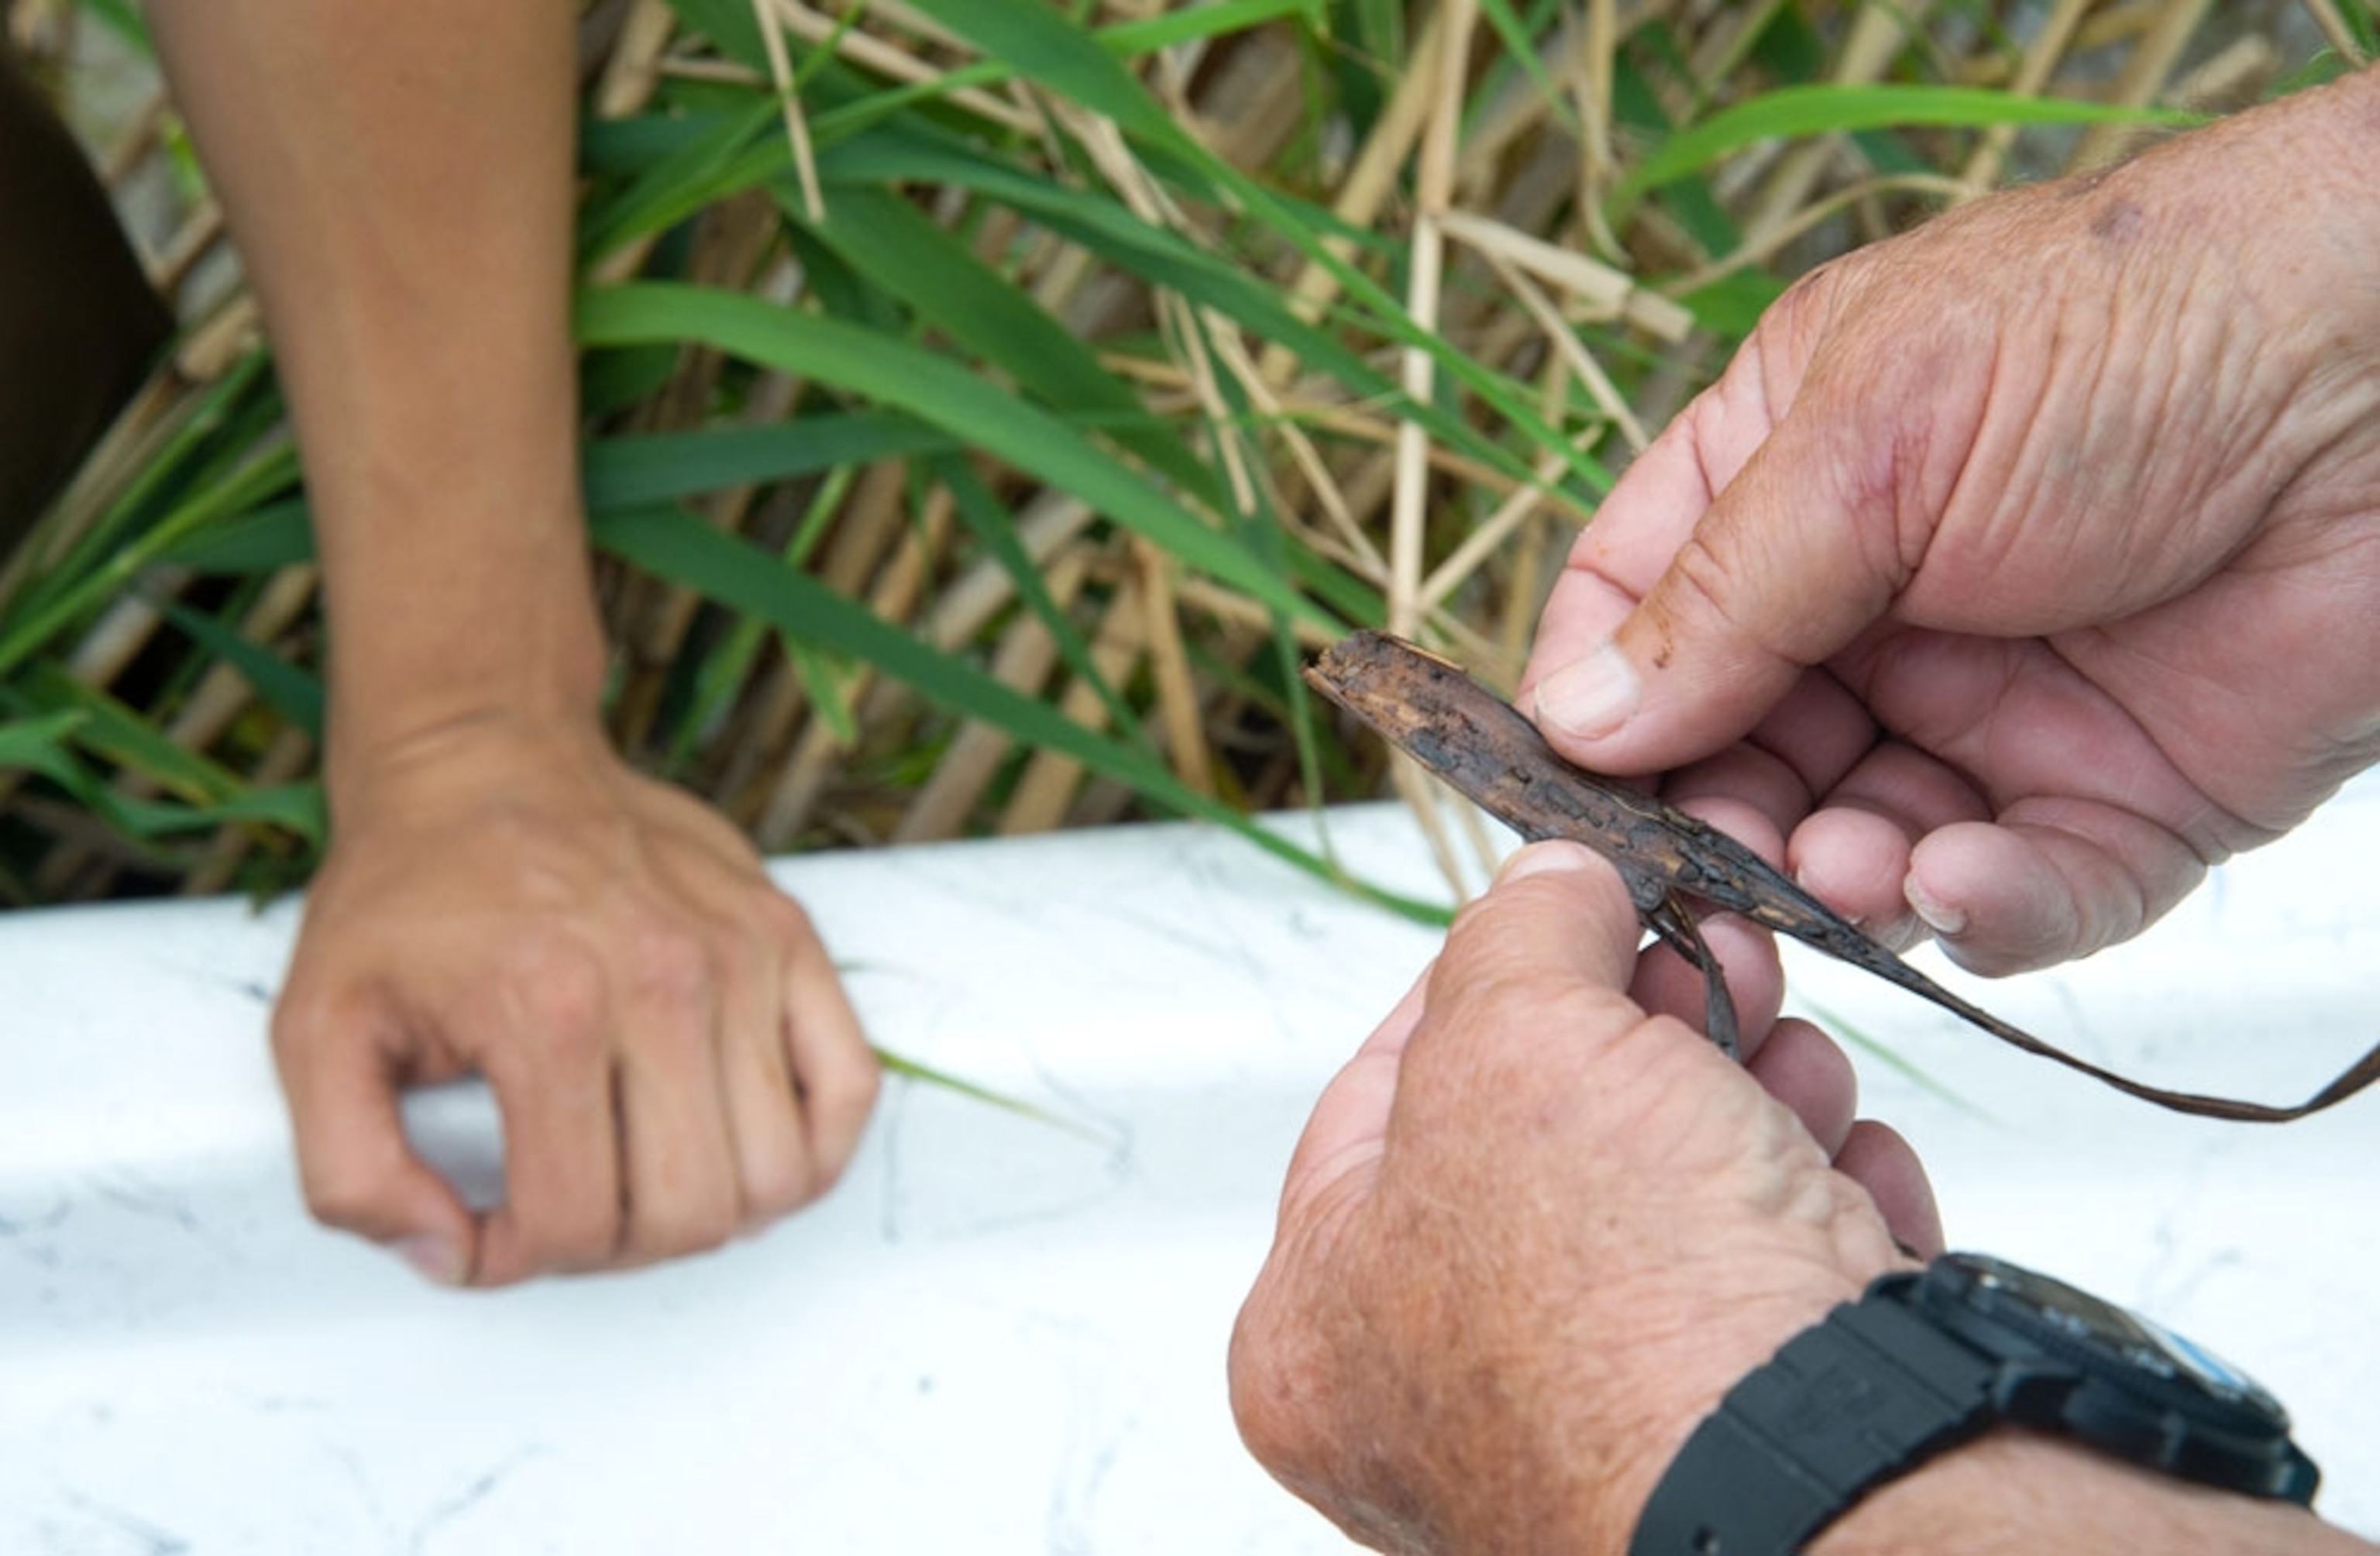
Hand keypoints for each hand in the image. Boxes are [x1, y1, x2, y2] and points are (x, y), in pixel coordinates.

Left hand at [270, 710, 878, 1286]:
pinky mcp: (787, 937)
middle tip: (566, 1205)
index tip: (484, 1226)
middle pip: (689, 1214)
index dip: (516, 1260)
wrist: (482, 761)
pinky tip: (733, 1142)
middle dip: (614, 1247)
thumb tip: (444, 1255)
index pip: (574, 1222)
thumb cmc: (406, 894)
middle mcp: (664, 982)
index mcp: (547, 1011)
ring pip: (777, 1175)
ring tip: (643, 1175)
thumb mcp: (313, 1031)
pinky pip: (848, 1090)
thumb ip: (349, 1173)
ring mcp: (740, 957)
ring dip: (709, 1209)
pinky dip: (807, 1151)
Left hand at [1229, 840, 1938, 1552]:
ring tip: (1795, 1058)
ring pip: (1674, 1203)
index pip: (1384, 1093)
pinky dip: (1821, 1211)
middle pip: (1545, 1138)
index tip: (1567, 905)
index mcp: (1321, 1329)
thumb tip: (1547, 884)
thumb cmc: (1628, 1320)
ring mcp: (1596, 1427)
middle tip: (1713, 958)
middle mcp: (1439, 1401)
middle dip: (1646, 1031)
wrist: (1833, 1496)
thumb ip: (1515, 935)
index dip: (1488, 972)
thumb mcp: (1519, 1041)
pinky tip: (1849, 1175)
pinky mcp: (1743, 1439)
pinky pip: (1773, 1286)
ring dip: (1749, 1103)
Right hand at [1524, 69, 2379, 974]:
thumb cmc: (2142, 331)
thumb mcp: (1877, 440)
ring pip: (1857, 845)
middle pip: (1736, 753)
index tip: (1575, 787)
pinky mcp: (2114, 798)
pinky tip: (1963, 885)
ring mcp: (1993, 705)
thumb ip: (1719, 596)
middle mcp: (1879, 603)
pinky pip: (2014, 896)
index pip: (1640, 610)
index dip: (1596, 703)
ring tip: (1850, 873)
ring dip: (1837, 878)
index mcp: (1797, 478)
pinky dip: (1979, 912)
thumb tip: (1576, 724)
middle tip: (1711, 872)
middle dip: (1717, 821)